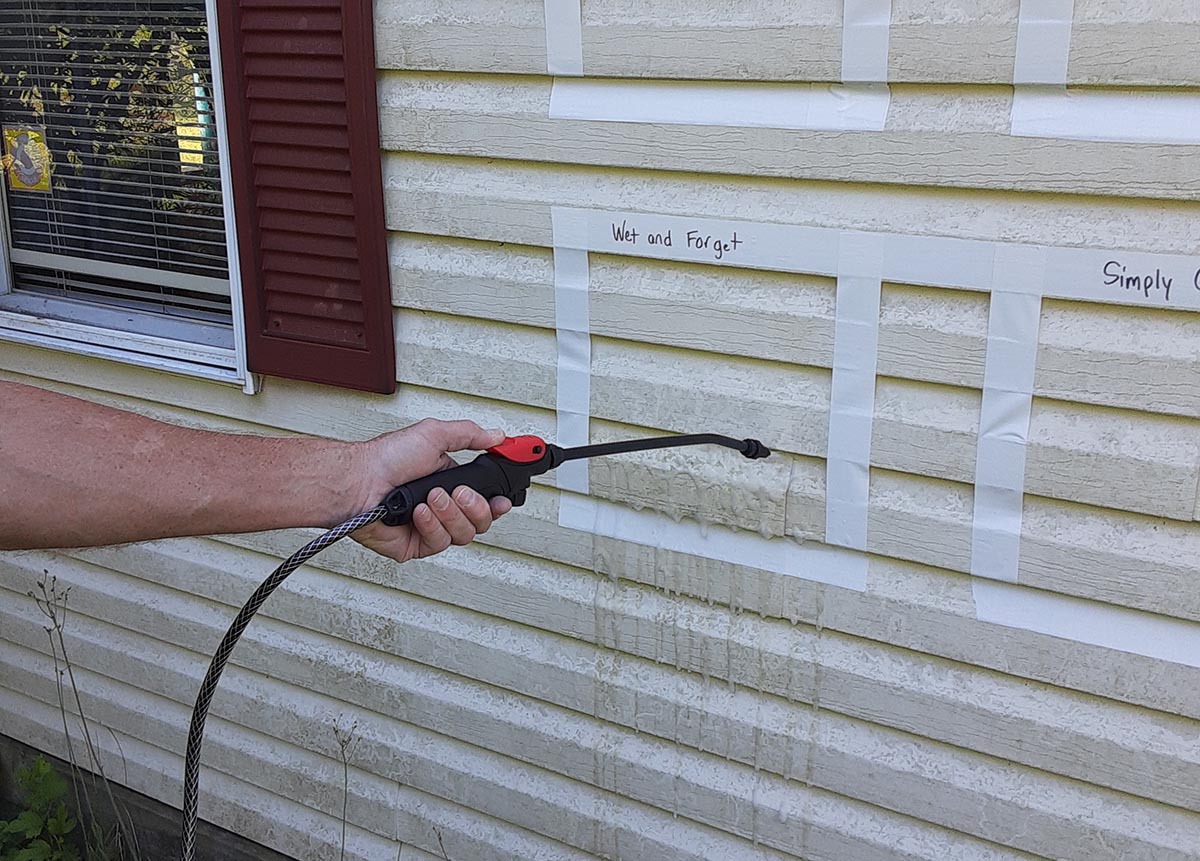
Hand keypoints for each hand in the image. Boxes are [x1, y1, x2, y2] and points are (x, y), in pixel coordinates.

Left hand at [346, 419, 512, 562]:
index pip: (486, 499)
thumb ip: (469, 435)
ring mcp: (431, 528)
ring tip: (430, 497)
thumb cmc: (384, 459)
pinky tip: (418, 512)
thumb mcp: (433, 435)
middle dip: (474, 507)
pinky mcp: (417, 546)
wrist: (358, 482)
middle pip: (481, 521)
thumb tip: (497, 435)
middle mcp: (444, 507)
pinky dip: (431, 525)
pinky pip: (440, 543)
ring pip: (464, 534)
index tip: (504, 499)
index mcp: (451, 482)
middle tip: (457, 492)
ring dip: (449, 514)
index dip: (498, 502)